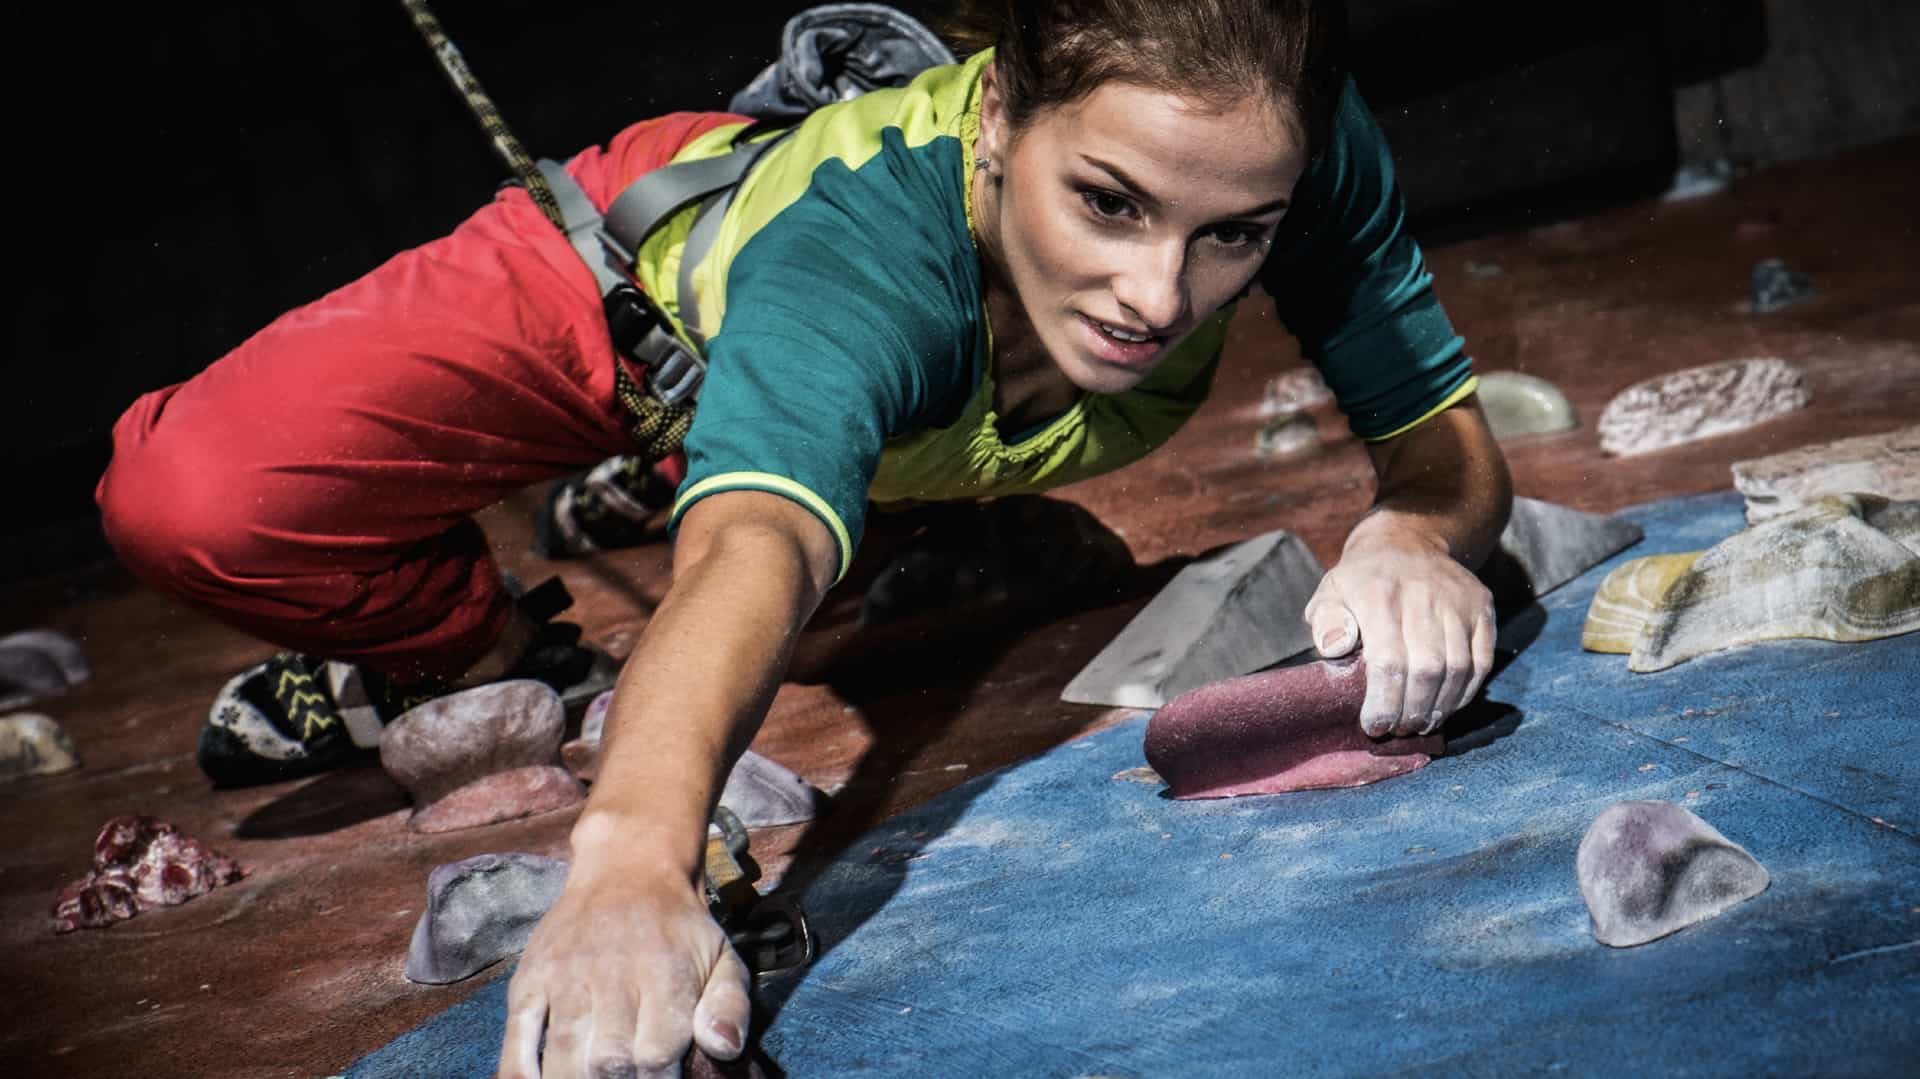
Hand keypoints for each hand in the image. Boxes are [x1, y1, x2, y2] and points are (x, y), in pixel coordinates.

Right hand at [498, 867, 750, 1078]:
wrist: (628, 868)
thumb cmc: (679, 928)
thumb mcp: (722, 957)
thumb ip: (731, 1006)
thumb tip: (724, 1047)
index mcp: (664, 973)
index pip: (657, 1054)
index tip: (664, 1078)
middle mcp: (612, 973)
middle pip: (609, 1062)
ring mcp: (565, 977)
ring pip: (564, 1057)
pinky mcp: (529, 980)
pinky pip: (516, 1042)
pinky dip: (523, 1075)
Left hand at [1302, 519, 1493, 737]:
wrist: (1407, 540)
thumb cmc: (1361, 580)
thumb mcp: (1331, 592)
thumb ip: (1327, 621)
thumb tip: (1334, 649)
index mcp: (1379, 594)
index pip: (1388, 663)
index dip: (1384, 703)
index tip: (1374, 726)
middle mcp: (1423, 596)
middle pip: (1427, 671)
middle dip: (1412, 711)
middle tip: (1399, 730)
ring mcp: (1458, 601)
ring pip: (1459, 669)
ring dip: (1440, 707)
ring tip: (1420, 723)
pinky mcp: (1482, 607)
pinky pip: (1482, 661)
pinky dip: (1465, 692)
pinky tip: (1445, 706)